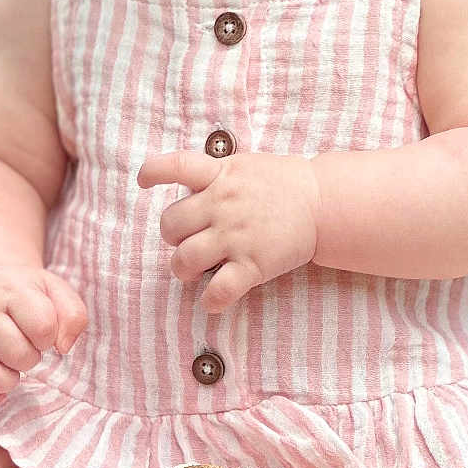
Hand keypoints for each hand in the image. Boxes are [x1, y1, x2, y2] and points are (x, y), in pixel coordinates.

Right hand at [0, 264, 87, 414]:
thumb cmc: (28, 296)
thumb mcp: (56, 292)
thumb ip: (73, 315)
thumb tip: (63, 348)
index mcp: (10, 291)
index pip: (41, 325)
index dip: (49, 337)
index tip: (43, 334)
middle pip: (15, 353)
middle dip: (30, 359)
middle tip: (27, 351)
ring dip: (7, 382)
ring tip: (11, 371)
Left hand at [138, 149, 320, 313]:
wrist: (324, 203)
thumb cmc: (283, 184)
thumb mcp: (246, 166)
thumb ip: (216, 175)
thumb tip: (187, 187)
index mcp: (221, 175)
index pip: (176, 166)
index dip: (152, 172)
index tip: (143, 182)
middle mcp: (223, 204)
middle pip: (170, 224)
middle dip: (172, 237)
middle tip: (188, 241)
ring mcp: (236, 236)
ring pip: (184, 260)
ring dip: (183, 269)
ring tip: (194, 270)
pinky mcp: (253, 264)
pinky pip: (219, 290)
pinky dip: (210, 301)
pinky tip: (212, 300)